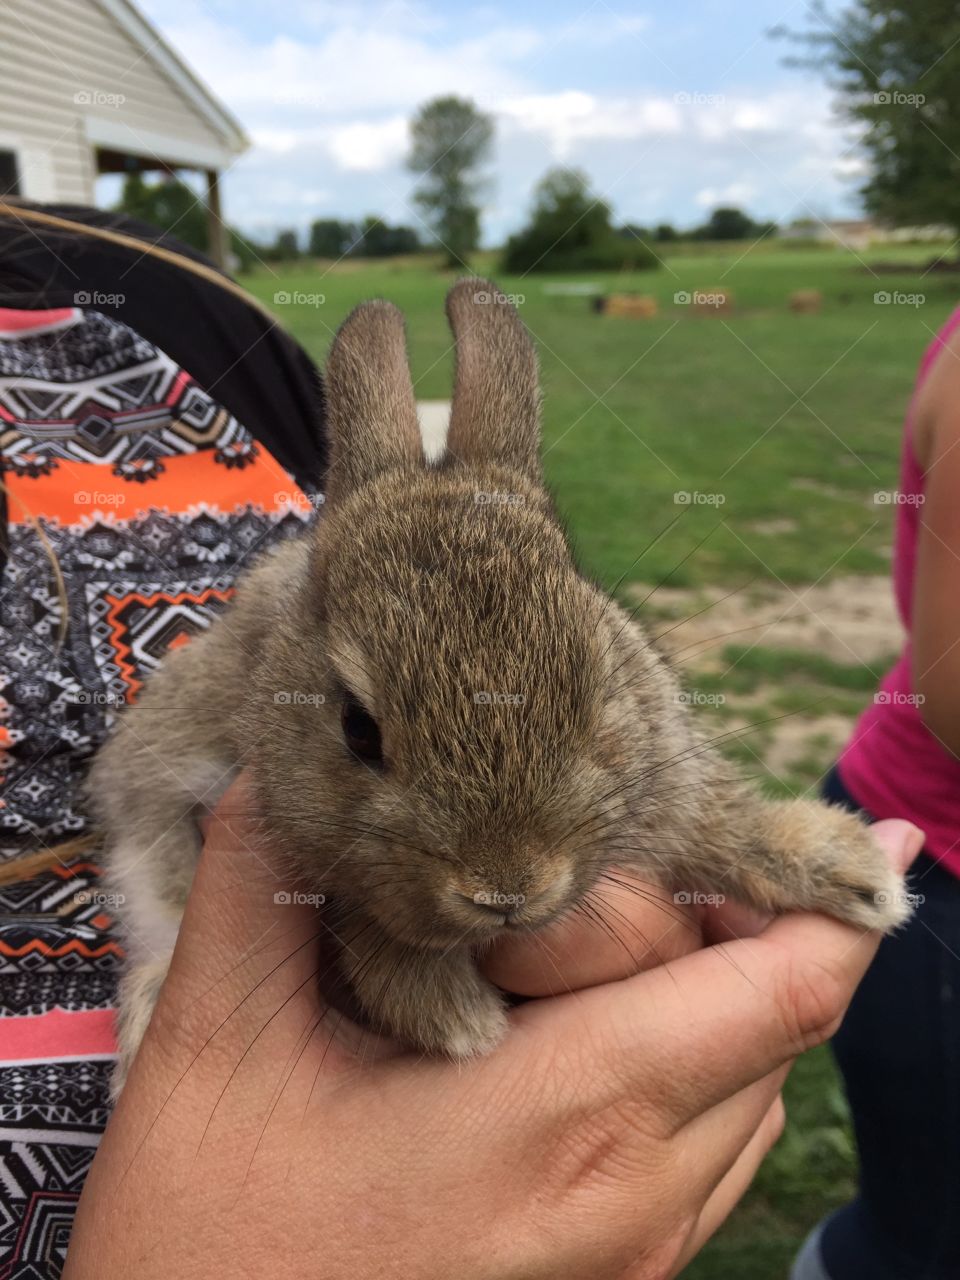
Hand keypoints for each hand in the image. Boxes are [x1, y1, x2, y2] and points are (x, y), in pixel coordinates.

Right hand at [64, 783, 921, 1279]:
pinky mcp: (617, 1274)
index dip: (834, 909)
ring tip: (584, 950)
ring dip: (710, 997)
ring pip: (752, 1086)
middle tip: (591, 882)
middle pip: (769, 1022)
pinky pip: (713, 1144)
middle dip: (716, 926)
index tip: (876, 841)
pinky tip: (591, 1028)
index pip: (773, 998)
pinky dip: (693, 1064)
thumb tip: (278, 770)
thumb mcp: (217, 1049)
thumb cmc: (208, 1238)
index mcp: (559, 1121)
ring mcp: (633, 1250)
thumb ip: (259, 887)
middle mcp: (629, 1194)